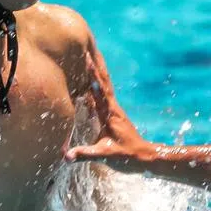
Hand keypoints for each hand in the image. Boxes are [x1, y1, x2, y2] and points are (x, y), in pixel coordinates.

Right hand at [65, 51, 156, 170]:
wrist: (145, 158)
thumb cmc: (126, 156)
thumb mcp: (105, 156)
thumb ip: (85, 154)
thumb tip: (66, 156)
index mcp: (110, 114)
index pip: (99, 90)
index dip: (93, 74)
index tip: (87, 58)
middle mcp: (113, 110)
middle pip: (104, 84)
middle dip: (95, 68)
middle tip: (88, 52)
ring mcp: (115, 112)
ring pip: (106, 89)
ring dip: (98, 76)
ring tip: (91, 62)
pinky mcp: (115, 117)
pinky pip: (106, 97)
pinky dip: (99, 88)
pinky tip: (93, 86)